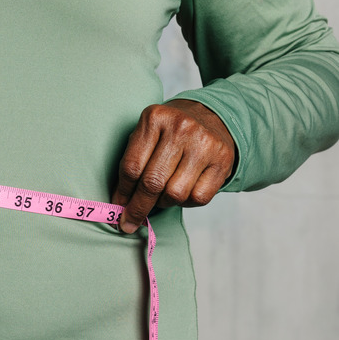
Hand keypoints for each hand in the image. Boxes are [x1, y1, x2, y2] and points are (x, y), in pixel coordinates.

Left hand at [111, 99, 235, 233]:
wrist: (209, 118)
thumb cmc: (169, 132)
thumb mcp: (147, 133)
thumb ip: (133, 161)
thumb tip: (121, 202)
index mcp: (155, 119)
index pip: (132, 166)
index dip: (122, 192)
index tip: (118, 207)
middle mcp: (181, 129)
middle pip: (152, 182)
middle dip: (138, 208)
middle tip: (129, 222)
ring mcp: (204, 144)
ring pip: (175, 194)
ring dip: (162, 203)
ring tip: (159, 198)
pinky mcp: (222, 161)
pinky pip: (198, 198)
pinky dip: (185, 203)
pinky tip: (181, 193)